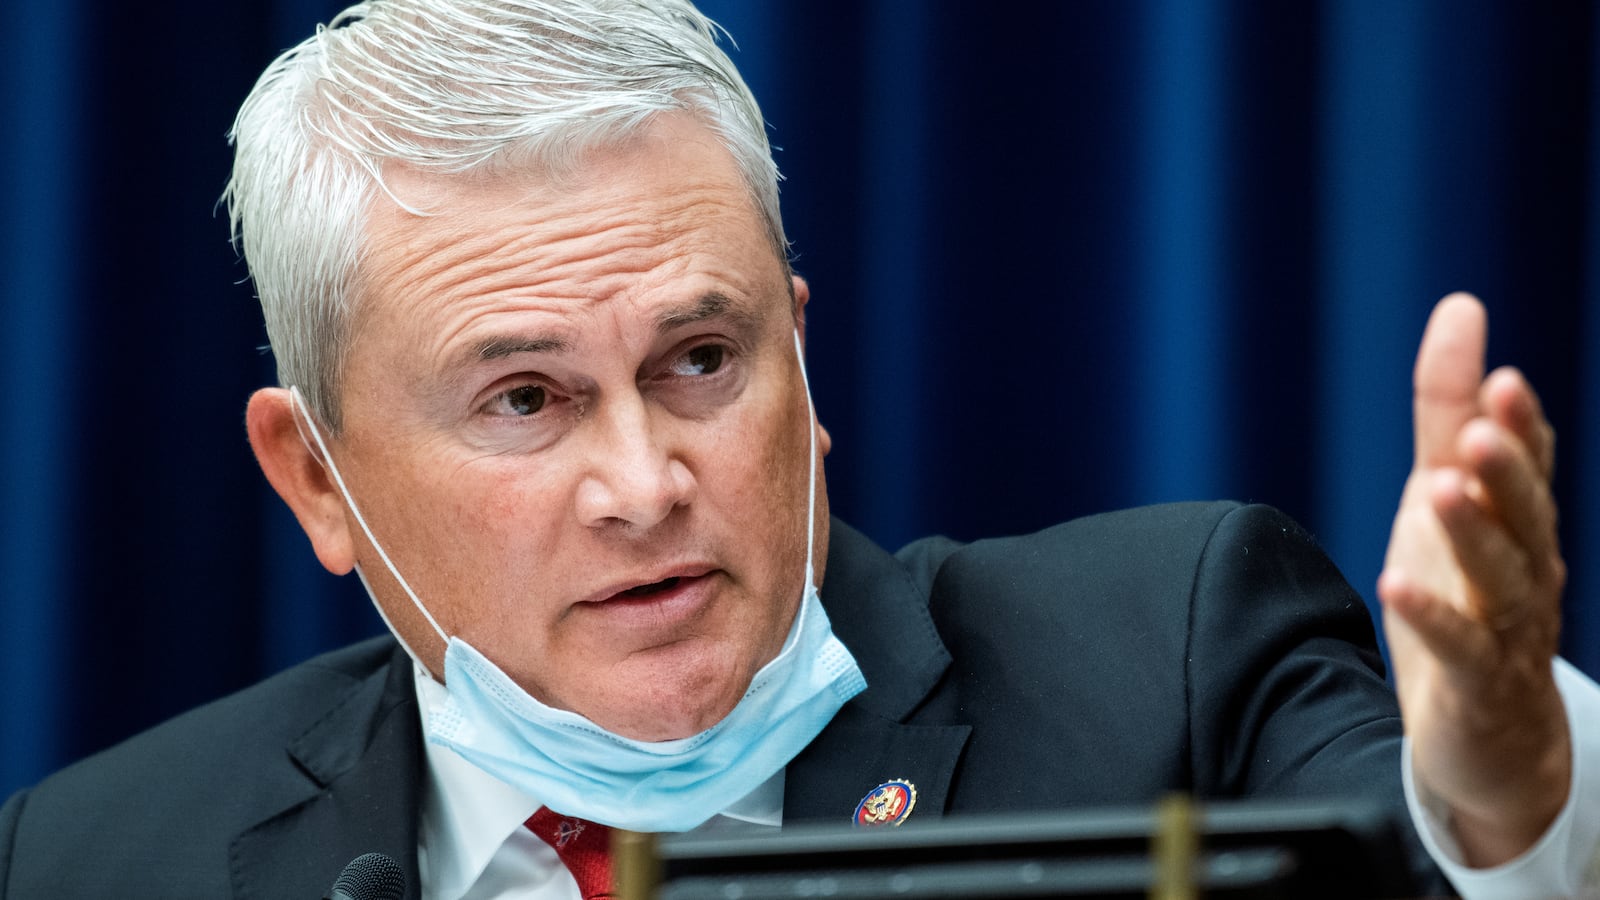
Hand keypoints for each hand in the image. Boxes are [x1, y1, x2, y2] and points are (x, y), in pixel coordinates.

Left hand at [1378, 292, 1569, 866]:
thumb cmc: (1470, 592)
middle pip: (1526, 515)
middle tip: (1482, 432)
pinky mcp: (1480, 681)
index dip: (1520, 425)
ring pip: (1503, 578)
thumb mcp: (1448, 490)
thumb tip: (1461, 306)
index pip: (1530, 465)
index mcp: (1520, 519)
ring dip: (1475, 534)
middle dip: (1508, 473)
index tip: (1501, 379)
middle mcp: (1528, 568)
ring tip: (1441, 491)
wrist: (1492, 730)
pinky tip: (1396, 583)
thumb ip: (1449, 409)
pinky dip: (1433, 615)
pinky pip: (1462, 647)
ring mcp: (1510, 628)